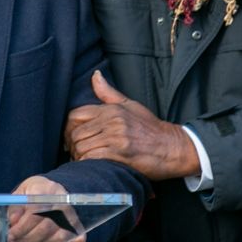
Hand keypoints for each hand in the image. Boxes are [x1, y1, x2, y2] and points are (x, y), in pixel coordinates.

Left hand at [8, 175, 85, 241]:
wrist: (53, 189)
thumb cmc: (34, 191)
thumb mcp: (21, 192)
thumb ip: (15, 206)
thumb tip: (13, 220)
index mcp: (46, 189)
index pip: (35, 210)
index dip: (22, 226)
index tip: (11, 234)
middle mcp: (61, 201)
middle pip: (45, 225)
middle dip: (27, 237)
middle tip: (13, 241)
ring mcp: (71, 213)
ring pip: (55, 235)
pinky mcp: (77, 223)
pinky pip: (70, 239)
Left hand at [64, 71, 199, 180]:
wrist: (173, 148)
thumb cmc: (151, 128)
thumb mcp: (130, 105)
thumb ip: (108, 93)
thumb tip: (95, 75)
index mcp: (111, 109)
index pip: (75, 115)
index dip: (69, 129)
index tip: (71, 138)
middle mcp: (112, 121)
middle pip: (76, 133)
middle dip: (72, 145)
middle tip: (76, 153)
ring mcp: (116, 137)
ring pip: (82, 146)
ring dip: (79, 156)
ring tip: (84, 160)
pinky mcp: (120, 153)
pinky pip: (92, 158)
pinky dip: (87, 164)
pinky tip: (92, 166)